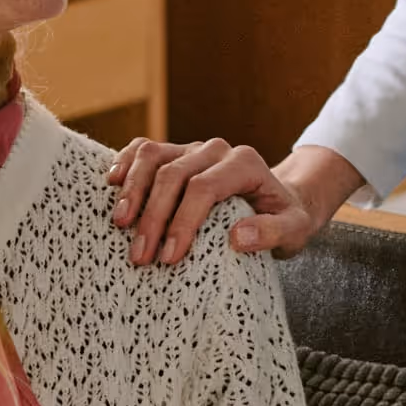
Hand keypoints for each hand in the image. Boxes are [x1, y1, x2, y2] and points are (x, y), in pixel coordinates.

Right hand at [107, 138, 365, 265]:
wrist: (281, 200)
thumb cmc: (286, 218)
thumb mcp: (294, 229)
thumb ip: (273, 233)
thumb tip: (239, 237)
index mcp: (245, 163)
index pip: (204, 187)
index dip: (182, 221)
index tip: (169, 257)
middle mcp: (217, 150)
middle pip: (173, 174)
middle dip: (153, 216)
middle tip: (140, 256)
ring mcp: (193, 148)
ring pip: (153, 155)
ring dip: (132, 189)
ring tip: (120, 224)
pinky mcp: (176, 153)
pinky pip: (144, 149)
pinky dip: (125, 162)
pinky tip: (111, 185)